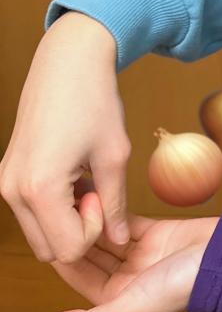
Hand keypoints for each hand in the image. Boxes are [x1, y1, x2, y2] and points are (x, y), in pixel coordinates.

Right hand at [0, 11, 133, 260]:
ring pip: (39, 233)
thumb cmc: (94, 101)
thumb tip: (119, 239)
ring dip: (66, 220)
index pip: (68, 249)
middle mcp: (13, 191)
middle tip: (97, 190)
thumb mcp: (114, 155)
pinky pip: (31, 212)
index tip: (103, 192)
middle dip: (78, 231)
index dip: (94, 230)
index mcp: (38, 189)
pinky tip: (74, 175)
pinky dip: (54, 207)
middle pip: (48, 249)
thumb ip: (116, 203)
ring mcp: (6, 183)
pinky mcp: (7, 175)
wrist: (68, 61)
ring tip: (87, 180)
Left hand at [47, 185, 218, 311]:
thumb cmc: (177, 289)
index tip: (51, 234)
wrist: (220, 259)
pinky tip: (100, 195)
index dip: (66, 256)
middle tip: (62, 210)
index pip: (82, 276)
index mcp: (117, 300)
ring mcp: (141, 253)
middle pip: (93, 255)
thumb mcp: (130, 311)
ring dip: (94, 220)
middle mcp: (127, 278)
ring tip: (77, 199)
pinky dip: (114, 210)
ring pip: (108, 236)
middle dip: (78, 234)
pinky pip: (127, 221)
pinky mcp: (155, 232)